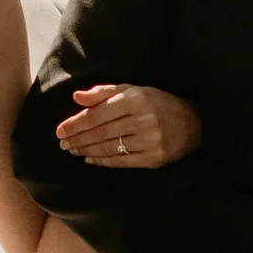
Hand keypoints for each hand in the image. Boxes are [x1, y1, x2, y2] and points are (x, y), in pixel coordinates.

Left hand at [56, 85, 201, 167]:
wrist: (192, 123)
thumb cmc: (157, 103)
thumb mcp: (133, 91)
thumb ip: (104, 92)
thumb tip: (76, 97)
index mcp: (135, 99)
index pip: (97, 114)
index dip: (76, 124)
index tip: (60, 130)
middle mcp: (143, 120)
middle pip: (101, 133)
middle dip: (78, 139)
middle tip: (63, 143)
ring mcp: (150, 141)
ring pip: (109, 148)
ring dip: (86, 150)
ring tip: (73, 150)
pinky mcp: (154, 158)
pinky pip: (122, 162)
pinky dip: (103, 161)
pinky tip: (90, 158)